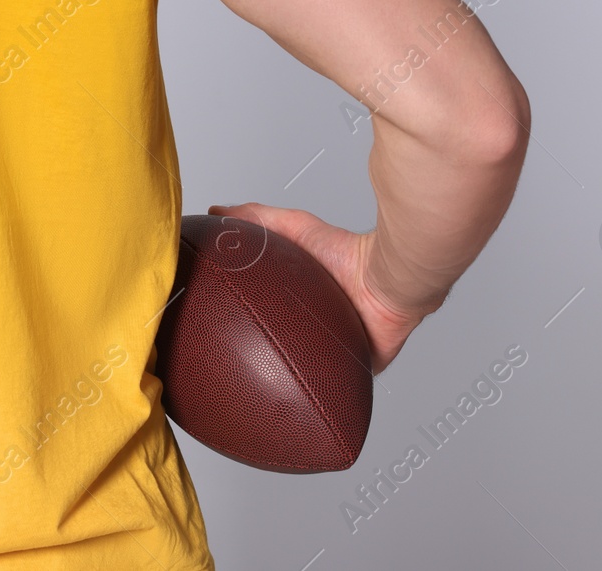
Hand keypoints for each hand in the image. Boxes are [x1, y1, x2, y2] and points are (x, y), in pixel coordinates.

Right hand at [206, 202, 428, 373]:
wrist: (382, 283)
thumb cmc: (348, 252)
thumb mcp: (295, 227)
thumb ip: (259, 217)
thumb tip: (218, 211)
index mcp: (305, 293)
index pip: (269, 303)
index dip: (248, 309)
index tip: (222, 314)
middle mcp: (320, 320)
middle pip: (282, 336)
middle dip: (261, 343)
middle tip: (232, 350)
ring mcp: (336, 346)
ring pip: (302, 364)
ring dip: (284, 368)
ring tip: (254, 375)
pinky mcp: (352, 368)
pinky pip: (330, 385)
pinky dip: (315, 389)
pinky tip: (292, 390)